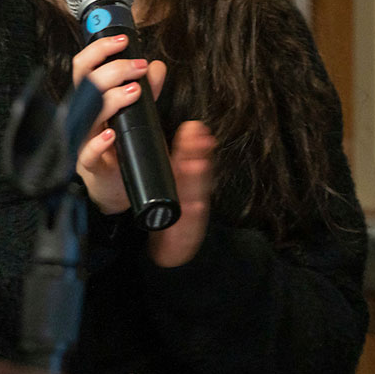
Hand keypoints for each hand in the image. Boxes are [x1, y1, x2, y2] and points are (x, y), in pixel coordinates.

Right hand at [73, 34, 166, 214]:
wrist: (118, 186)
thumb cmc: (123, 145)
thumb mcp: (138, 114)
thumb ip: (147, 90)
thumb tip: (157, 67)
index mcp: (92, 100)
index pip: (85, 67)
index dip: (100, 50)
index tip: (123, 40)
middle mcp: (85, 117)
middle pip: (84, 83)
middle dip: (112, 69)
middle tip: (139, 67)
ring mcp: (84, 140)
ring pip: (86, 114)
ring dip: (111, 99)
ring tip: (135, 92)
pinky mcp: (91, 166)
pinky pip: (88, 154)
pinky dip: (98, 143)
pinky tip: (112, 135)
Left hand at [147, 121, 215, 267]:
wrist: (177, 247)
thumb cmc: (178, 211)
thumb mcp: (181, 184)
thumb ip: (186, 159)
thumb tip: (191, 129)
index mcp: (189, 181)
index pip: (192, 157)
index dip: (195, 142)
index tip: (194, 126)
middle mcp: (194, 193)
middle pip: (195, 171)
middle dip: (197, 153)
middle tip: (197, 135)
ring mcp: (193, 212)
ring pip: (195, 193)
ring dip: (197, 179)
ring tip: (197, 164)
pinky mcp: (189, 230)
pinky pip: (192, 222)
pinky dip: (194, 213)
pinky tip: (196, 205)